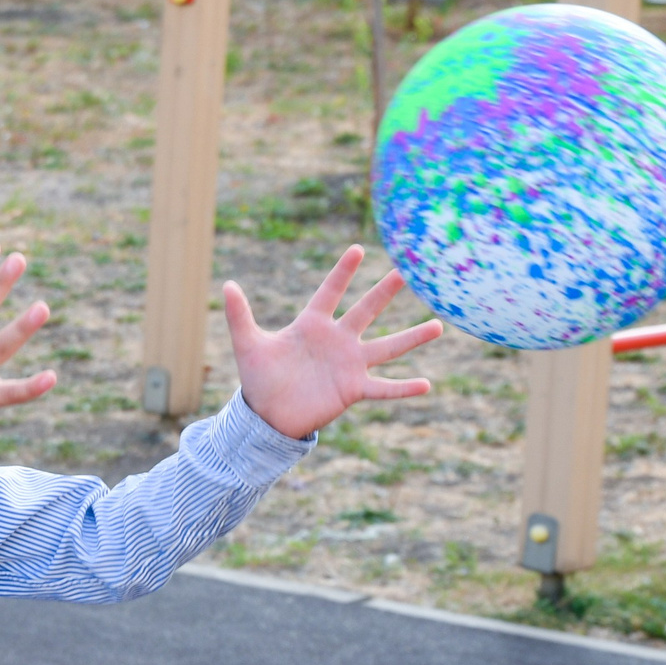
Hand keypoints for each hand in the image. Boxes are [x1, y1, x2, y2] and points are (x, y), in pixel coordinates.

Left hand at [227, 246, 442, 440]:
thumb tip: (226, 285)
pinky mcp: (353, 389)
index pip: (330, 292)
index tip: (359, 248)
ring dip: (412, 337)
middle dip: (386, 291)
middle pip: (366, 310)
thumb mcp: (248, 345)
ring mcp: (349, 364)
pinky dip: (403, 388)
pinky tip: (427, 385)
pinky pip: (383, 387)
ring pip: (387, 346)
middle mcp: (337, 340)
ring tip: (439, 324)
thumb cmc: (259, 378)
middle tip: (409, 269)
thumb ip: (239, 315)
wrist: (266, 416)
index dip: (343, 272)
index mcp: (312, 325)